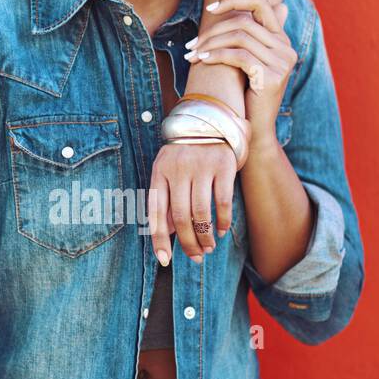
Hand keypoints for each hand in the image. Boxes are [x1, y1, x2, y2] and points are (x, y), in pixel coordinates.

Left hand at [148, 135, 248, 263]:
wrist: (208, 118)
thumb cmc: (185, 153)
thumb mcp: (168, 170)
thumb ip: (167, 198)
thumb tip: (167, 232)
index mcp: (159, 172)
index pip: (156, 212)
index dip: (159, 239)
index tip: (164, 260)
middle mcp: (177, 170)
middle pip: (181, 217)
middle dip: (188, 243)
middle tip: (196, 257)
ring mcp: (200, 166)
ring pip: (201, 213)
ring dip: (205, 236)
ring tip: (208, 247)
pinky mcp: (222, 165)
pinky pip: (222, 201)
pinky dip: (222, 221)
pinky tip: (222, 231)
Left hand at [183, 0, 296, 151]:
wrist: (254, 128)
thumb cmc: (244, 92)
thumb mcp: (245, 60)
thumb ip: (243, 37)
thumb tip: (233, 12)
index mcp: (281, 39)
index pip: (261, 3)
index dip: (234, 0)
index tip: (209, 9)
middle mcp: (286, 48)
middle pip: (244, 22)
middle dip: (212, 31)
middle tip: (191, 45)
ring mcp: (282, 63)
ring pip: (239, 37)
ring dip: (209, 44)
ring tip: (191, 55)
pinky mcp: (272, 77)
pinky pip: (239, 56)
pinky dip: (216, 56)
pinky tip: (201, 61)